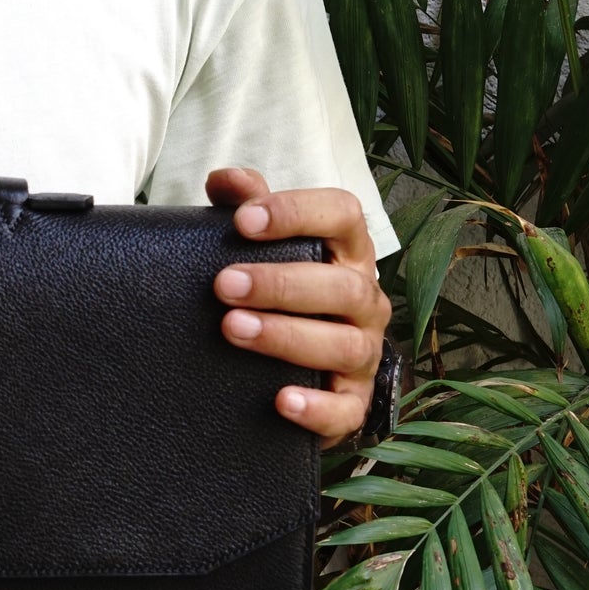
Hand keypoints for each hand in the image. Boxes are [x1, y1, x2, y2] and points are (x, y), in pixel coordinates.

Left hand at [204, 169, 392, 449]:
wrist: (291, 365)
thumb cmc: (278, 292)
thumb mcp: (260, 248)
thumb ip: (247, 209)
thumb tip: (224, 180)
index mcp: (347, 251)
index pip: (342, 215)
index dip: (296, 213)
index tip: (243, 220)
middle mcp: (364, 299)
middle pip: (341, 285)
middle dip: (280, 283)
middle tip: (224, 284)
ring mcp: (363, 352)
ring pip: (342, 344)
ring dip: (286, 336)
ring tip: (233, 329)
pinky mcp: (352, 403)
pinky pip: (346, 409)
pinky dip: (316, 406)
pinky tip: (281, 399)